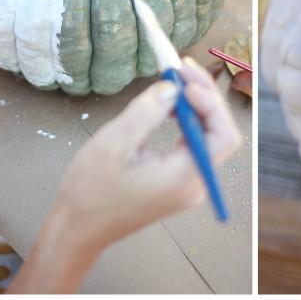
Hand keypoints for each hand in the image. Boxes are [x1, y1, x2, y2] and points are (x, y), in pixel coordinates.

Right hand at [51, 57, 241, 253]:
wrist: (78, 231)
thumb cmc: (90, 193)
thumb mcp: (112, 145)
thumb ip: (146, 113)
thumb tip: (172, 88)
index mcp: (183, 178)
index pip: (222, 136)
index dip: (211, 102)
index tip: (185, 79)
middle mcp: (194, 184)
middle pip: (219, 132)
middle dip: (204, 96)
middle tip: (181, 68)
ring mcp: (189, 185)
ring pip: (209, 137)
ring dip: (196, 106)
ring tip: (174, 80)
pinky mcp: (179, 182)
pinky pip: (195, 145)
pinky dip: (187, 121)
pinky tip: (172, 105)